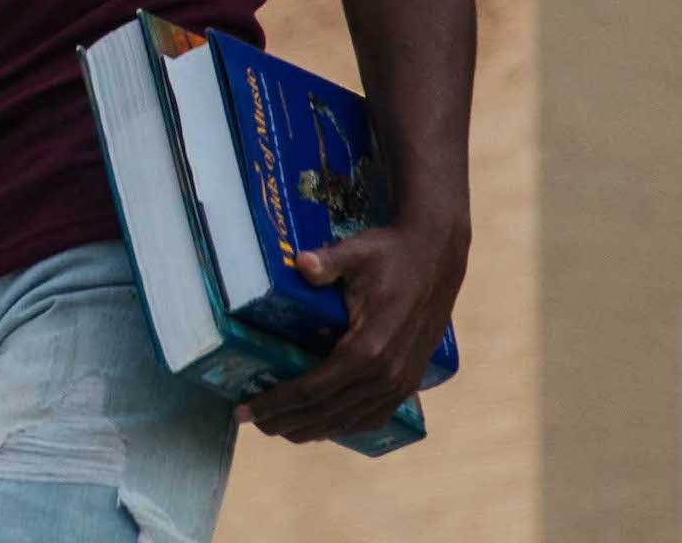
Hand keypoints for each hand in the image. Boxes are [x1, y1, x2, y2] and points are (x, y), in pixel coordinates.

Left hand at [248, 217, 465, 444]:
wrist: (437, 258)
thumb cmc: (391, 255)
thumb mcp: (358, 252)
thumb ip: (328, 262)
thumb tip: (300, 263)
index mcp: (369, 348)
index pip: (312, 389)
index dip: (276, 402)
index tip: (245, 410)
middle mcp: (386, 374)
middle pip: (325, 412)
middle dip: (285, 421)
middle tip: (251, 421)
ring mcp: (401, 383)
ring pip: (348, 420)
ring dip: (311, 429)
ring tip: (279, 427)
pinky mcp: (409, 382)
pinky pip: (373, 416)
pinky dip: (344, 425)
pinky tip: (322, 425)